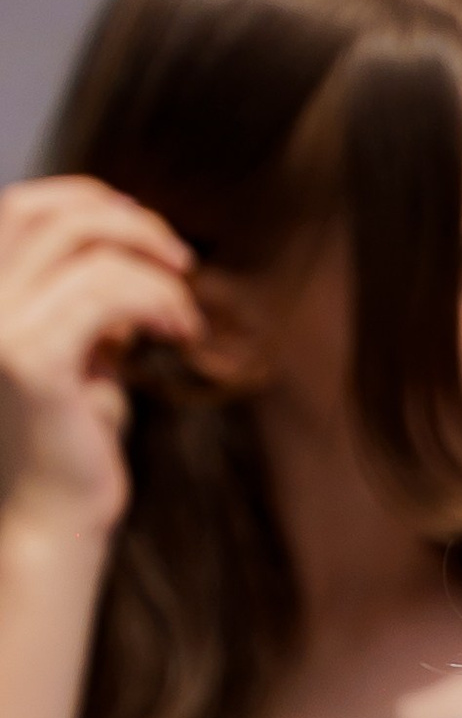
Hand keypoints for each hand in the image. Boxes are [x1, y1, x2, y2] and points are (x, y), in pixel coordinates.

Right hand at [0, 177, 199, 546]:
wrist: (50, 518)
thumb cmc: (72, 437)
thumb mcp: (81, 349)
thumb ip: (89, 296)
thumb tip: (132, 243)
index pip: (22, 207)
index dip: (91, 199)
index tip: (149, 232)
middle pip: (51, 213)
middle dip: (131, 223)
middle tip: (181, 262)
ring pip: (88, 249)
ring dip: (155, 271)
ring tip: (183, 318)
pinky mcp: (29, 360)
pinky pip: (107, 292)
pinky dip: (158, 299)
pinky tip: (181, 333)